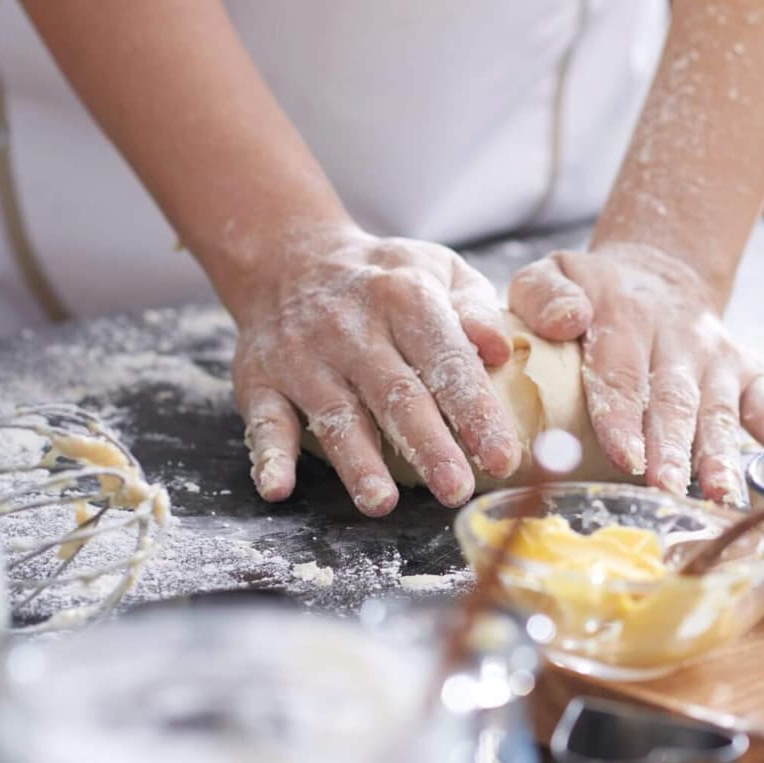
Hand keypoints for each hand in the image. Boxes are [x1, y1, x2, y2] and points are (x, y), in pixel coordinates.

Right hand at [230, 224, 519, 513]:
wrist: (291, 260)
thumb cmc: (386, 279)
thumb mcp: (439, 271)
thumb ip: (475, 310)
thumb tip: (503, 350)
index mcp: (405, 298)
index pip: (447, 360)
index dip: (477, 412)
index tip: (503, 457)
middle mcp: (351, 329)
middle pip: (395, 395)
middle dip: (428, 446)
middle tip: (456, 490)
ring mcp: (302, 357)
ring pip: (335, 415)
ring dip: (357, 462)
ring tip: (381, 503)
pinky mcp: (260, 380)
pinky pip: (265, 421)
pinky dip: (270, 456)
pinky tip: (278, 488)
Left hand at [508, 241, 763, 505]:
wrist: (657, 275)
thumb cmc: (595, 291)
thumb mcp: (557, 272)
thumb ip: (545, 292)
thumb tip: (568, 320)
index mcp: (626, 315)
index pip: (622, 369)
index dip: (622, 414)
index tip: (624, 454)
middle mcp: (679, 338)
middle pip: (674, 399)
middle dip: (671, 447)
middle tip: (664, 487)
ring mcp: (717, 358)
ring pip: (718, 411)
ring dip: (721, 455)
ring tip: (720, 494)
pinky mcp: (747, 371)